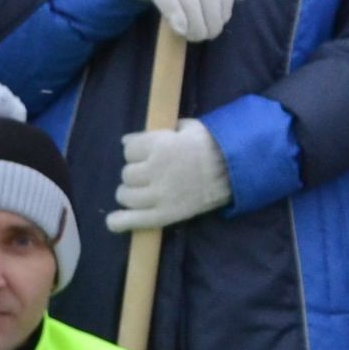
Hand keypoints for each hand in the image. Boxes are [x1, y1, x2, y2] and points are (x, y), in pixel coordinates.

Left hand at [109, 121, 230, 233]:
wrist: (235, 170)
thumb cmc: (212, 145)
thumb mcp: (185, 127)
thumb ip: (156, 133)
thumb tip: (127, 140)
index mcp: (159, 145)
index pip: (128, 148)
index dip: (136, 150)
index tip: (144, 153)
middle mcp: (154, 170)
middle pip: (126, 173)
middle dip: (135, 172)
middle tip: (148, 173)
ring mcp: (158, 195)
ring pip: (125, 194)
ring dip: (130, 192)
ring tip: (141, 192)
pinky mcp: (164, 215)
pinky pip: (133, 219)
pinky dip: (120, 221)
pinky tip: (114, 221)